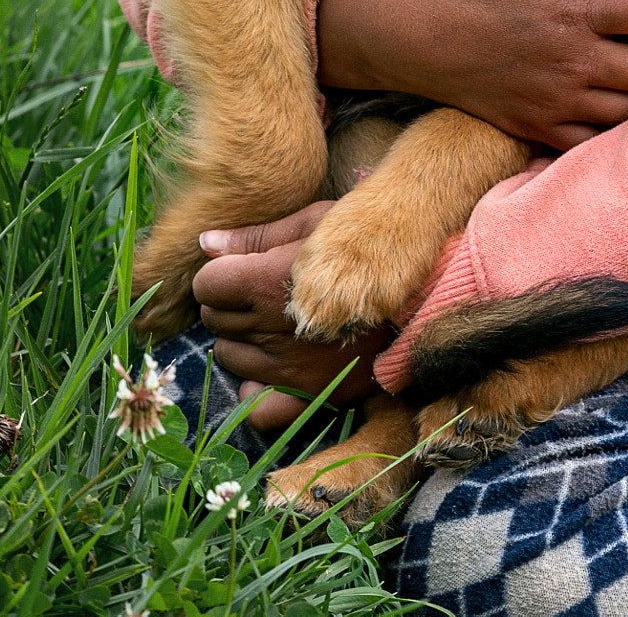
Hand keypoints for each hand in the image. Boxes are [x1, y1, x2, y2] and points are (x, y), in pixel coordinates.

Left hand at [192, 205, 390, 432]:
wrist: (423, 288)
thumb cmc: (366, 243)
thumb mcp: (314, 222)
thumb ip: (255, 236)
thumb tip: (204, 243)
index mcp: (265, 281)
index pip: (207, 285)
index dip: (220, 275)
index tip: (241, 271)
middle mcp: (270, 327)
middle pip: (215, 320)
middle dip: (229, 305)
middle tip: (261, 294)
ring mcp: (287, 366)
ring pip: (230, 358)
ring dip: (242, 340)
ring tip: (275, 323)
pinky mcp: (307, 393)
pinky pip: (256, 406)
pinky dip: (256, 389)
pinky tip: (271, 368)